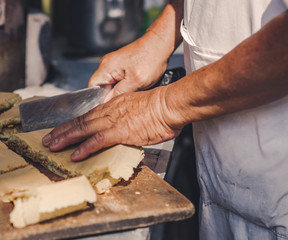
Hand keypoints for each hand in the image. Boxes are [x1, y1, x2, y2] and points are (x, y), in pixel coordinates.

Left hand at [42, 87, 182, 160]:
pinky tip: (75, 154)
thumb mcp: (141, 108)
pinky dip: (85, 147)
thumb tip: (129, 127)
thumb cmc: (162, 108)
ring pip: (84, 128)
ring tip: (53, 145)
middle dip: (63, 130)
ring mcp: (114, 120)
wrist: (170, 105)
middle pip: (82, 120)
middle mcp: (111, 111)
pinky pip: (98, 140)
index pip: (90, 114)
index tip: (65, 128)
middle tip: (49, 138)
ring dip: (66, 138)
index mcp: (116, 105)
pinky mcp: (120, 131)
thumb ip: (131, 118)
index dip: (75, 123)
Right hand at [89, 37, 167, 101]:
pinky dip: (124, 86)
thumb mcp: (136, 81)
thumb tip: (106, 103)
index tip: (107, 107)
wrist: (159, 45)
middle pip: (101, 87)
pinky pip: (117, 80)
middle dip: (110, 96)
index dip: (97, 99)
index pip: (92, 87)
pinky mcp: (121, 66)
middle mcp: (107, 65)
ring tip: (131, 92)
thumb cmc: (150, 59)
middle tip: (123, 101)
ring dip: (119, 91)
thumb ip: (119, 93)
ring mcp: (113, 65)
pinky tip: (134, 87)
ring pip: (110, 84)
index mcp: (106, 67)